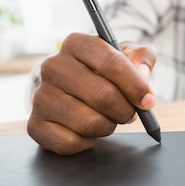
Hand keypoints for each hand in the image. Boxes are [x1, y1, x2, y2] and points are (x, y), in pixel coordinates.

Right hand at [27, 32, 156, 154]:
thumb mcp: (127, 56)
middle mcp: (53, 66)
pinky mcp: (35, 124)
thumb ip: (142, 59)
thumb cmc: (105, 72)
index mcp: (77, 43)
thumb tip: (142, 74)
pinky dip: (87, 142)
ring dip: (108, 126)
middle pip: (102, 95)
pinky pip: (70, 142)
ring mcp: (41, 95)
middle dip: (125, 110)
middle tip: (130, 113)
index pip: (111, 63)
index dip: (135, 85)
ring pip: (88, 122)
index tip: (149, 100)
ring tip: (109, 119)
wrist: (72, 90)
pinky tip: (87, 131)